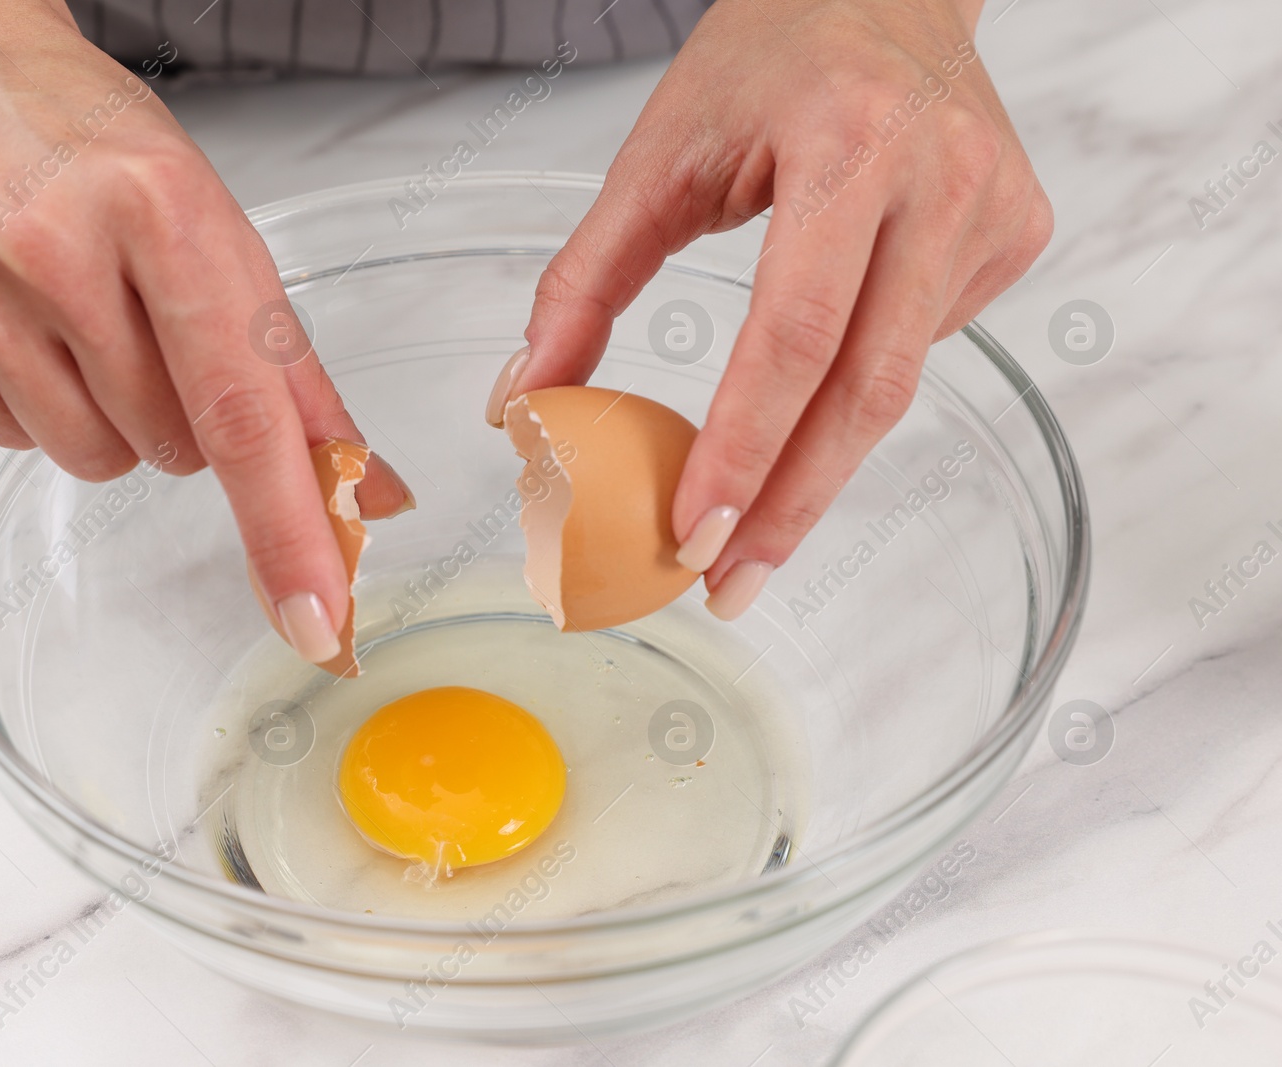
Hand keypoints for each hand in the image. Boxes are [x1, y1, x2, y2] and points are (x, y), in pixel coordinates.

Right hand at [0, 0, 410, 663]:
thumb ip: (294, 374)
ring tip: (79, 322)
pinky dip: (29, 402)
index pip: (241, 414)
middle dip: (181, 416)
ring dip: (108, 419)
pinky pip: (5, 439)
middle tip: (148, 328)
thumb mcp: (218, 227)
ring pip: (89, 458)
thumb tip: (370, 492)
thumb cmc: (96, 146)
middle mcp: (51, 248)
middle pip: (168, 449)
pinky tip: (14, 323)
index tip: (318, 622)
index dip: (286, 531)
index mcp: (160, 212)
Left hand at [491, 0, 1049, 618]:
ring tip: (756, 519)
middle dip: (792, 505)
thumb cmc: (769, 55)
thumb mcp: (658, 152)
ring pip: (899, 382)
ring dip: (820, 461)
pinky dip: (863, 378)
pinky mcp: (1020, 233)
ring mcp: (995, 209)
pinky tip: (832, 355)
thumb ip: (585, 280)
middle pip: (867, 390)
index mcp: (847, 145)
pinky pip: (927, 344)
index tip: (696, 535)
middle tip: (731, 585)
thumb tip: (523, 403)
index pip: (794, 334)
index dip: (743, 448)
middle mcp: (941, 178)